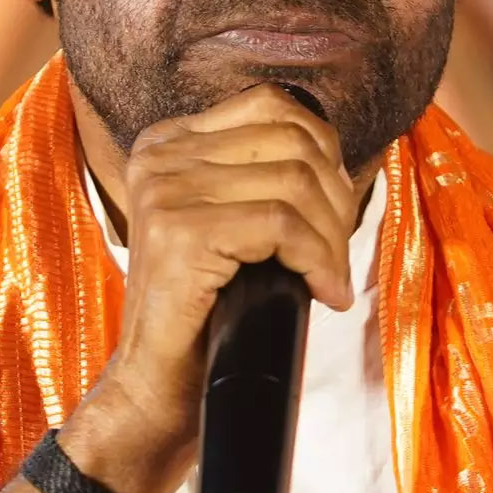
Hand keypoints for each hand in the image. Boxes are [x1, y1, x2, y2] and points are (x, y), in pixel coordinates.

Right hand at [60, 85, 355, 492]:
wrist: (156, 387)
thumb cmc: (203, 310)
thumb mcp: (229, 224)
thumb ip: (257, 177)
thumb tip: (334, 158)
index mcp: (167, 142)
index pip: (271, 106)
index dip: (323, 153)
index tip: (332, 210)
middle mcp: (159, 156)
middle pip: (290, 139)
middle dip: (335, 198)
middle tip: (336, 254)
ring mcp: (165, 191)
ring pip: (294, 182)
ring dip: (332, 237)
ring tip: (328, 277)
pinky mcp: (180, 233)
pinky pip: (283, 225)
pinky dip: (319, 260)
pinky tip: (323, 293)